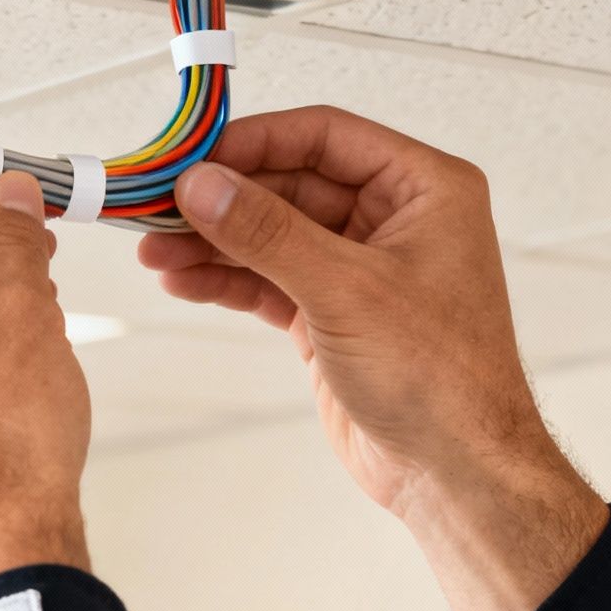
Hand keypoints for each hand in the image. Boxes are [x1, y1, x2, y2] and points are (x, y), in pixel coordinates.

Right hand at [138, 106, 606, 610]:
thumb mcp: (346, 291)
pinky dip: (226, 278)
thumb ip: (268, 232)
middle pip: (289, 184)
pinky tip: (184, 279)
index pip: (326, 136)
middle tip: (159, 205)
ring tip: (155, 248)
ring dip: (213, 240)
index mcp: (425, 189)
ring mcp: (361, 268)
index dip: (255, 141)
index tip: (196, 156)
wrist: (455, 474)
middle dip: (223, 198)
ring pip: (272, 233)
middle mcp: (395, 220)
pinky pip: (268, 277)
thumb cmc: (444, 382)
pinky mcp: (333, 312)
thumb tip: (205, 185)